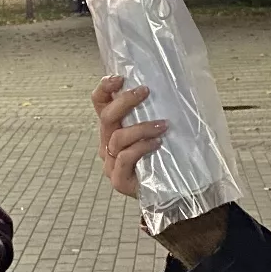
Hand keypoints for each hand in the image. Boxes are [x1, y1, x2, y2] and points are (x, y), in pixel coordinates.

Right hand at [91, 75, 167, 198]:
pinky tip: (157, 144)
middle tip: (145, 92)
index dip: (104, 88)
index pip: (99, 104)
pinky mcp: (118, 180)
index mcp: (112, 129)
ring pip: (117, 138)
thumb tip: (171, 86)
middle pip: (106, 117)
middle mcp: (107, 144)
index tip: (119, 78)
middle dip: (125, 101)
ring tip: (162, 125)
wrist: (170, 193)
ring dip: (141, 127)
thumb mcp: (156, 130)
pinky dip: (141, 147)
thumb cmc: (164, 158)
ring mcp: (110, 164)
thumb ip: (153, 114)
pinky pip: (124, 158)